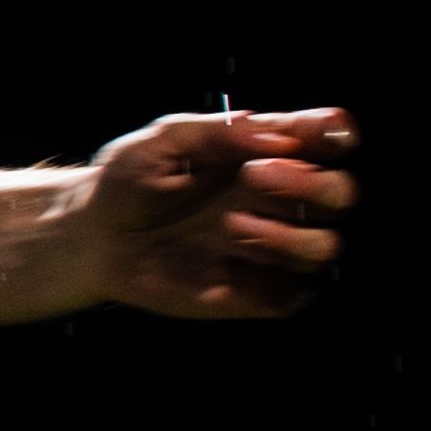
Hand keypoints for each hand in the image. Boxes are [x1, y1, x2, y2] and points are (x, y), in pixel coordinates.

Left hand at [76, 107, 357, 320]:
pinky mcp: (250, 292)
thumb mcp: (158, 143)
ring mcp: (268, 249)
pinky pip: (289, 298)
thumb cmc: (128, 182)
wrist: (92, 238)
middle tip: (257, 175)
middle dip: (312, 183)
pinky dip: (273, 286)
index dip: (334, 133)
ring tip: (232, 224)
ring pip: (322, 247)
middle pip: (338, 194)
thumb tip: (270, 133)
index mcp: (267, 156)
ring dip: (290, 236)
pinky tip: (227, 268)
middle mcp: (278, 201)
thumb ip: (214, 132)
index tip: (321, 132)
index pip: (325, 139)